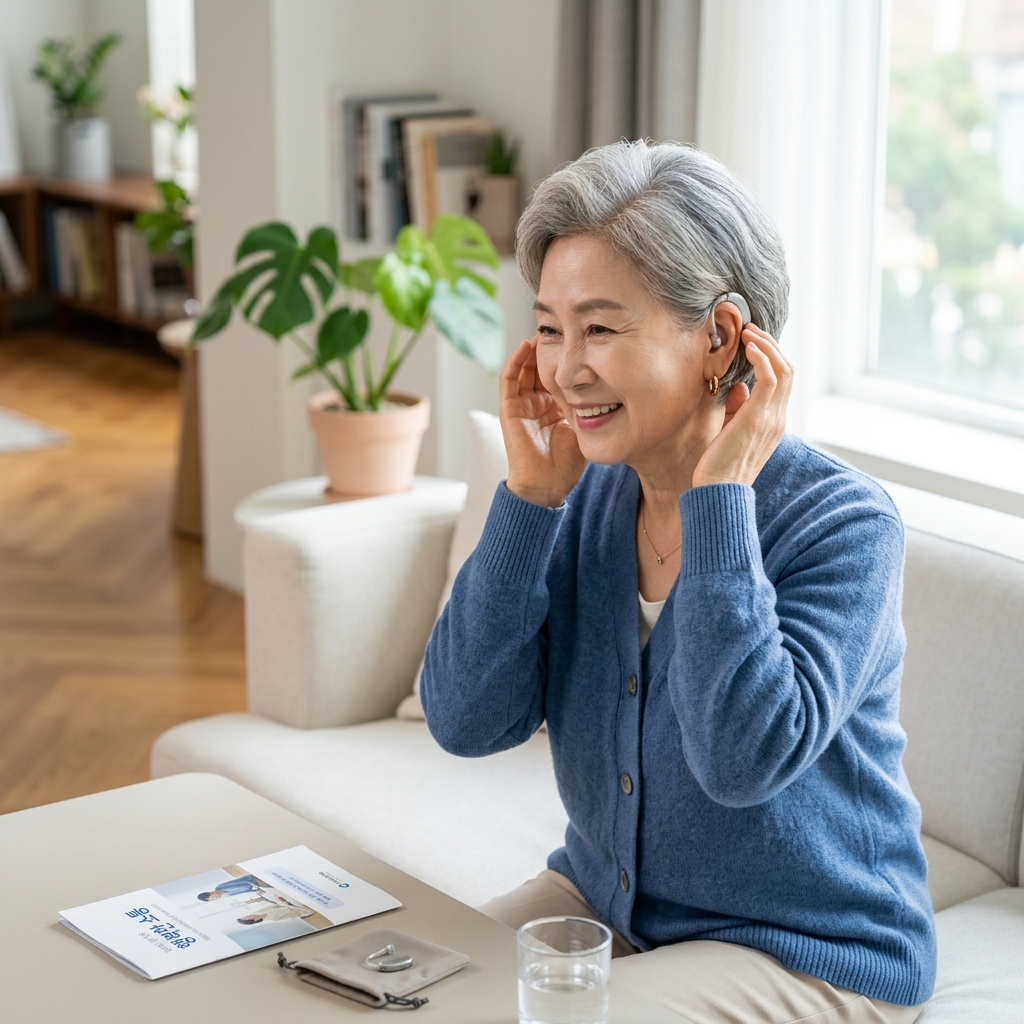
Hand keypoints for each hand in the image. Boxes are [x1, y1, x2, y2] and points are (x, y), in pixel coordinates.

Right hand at [500, 338, 586, 507]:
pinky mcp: (509, 409)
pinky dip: (516, 361)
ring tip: (546, 328)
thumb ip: (594, 408)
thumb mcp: (586, 427)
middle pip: (542, 366)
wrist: (547, 486)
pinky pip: (509, 379)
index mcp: (555, 406)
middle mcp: (537, 402)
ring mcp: (522, 404)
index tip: (582, 336)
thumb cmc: (567, 464)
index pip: (560, 373)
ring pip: (525, 368)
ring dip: (534, 348)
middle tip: (564, 324)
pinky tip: (527, 345)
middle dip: (551, 346)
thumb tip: (617, 386)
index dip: (568, 355)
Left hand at [692, 325, 792, 487]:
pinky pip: (770, 378)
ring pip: (783, 369)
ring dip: (766, 346)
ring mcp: (771, 418)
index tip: (751, 342)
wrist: (719, 492)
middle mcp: (777, 419)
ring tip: (748, 332)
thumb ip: (738, 410)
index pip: (782, 381)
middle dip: (770, 345)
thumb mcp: (730, 432)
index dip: (770, 357)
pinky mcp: (759, 417)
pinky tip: (749, 347)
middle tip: (750, 330)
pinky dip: (762, 358)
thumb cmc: (718, 467)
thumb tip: (740, 387)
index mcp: (772, 423)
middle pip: (788, 370)